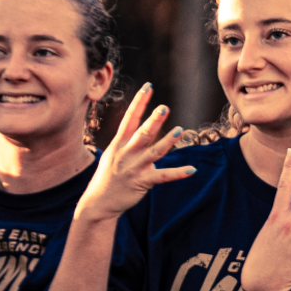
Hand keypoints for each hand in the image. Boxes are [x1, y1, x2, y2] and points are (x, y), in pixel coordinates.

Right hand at [75, 84, 193, 222]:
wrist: (98, 203)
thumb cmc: (108, 176)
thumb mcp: (113, 154)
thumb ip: (127, 140)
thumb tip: (142, 126)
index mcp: (119, 143)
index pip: (130, 118)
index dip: (139, 102)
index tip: (148, 87)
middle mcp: (126, 153)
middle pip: (142, 133)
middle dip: (153, 121)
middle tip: (164, 107)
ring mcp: (134, 168)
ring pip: (153, 152)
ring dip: (167, 142)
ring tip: (180, 130)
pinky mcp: (142, 182)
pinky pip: (163, 176)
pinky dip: (178, 173)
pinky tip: (192, 169)